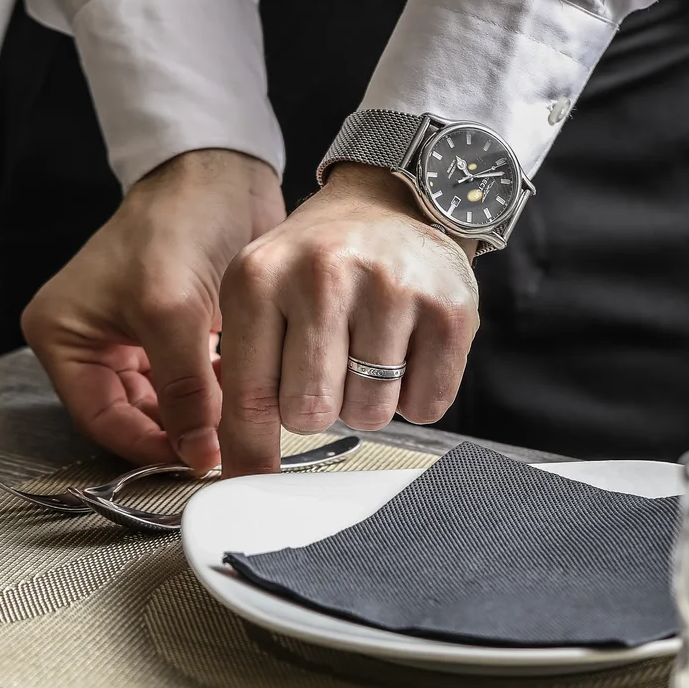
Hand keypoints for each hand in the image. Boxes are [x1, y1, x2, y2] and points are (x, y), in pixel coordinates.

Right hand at [21, 149, 285, 470]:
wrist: (222, 173)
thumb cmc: (176, 219)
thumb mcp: (171, 312)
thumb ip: (184, 390)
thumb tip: (198, 454)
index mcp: (63, 336)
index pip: (100, 419)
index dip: (148, 446)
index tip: (196, 461)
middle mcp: (93, 343)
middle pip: (133, 418)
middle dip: (179, 433)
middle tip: (224, 450)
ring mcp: (135, 340)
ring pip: (168, 406)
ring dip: (203, 415)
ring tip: (239, 419)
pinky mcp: (176, 335)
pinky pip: (194, 384)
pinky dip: (219, 393)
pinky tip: (245, 390)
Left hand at [217, 164, 478, 474]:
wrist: (390, 205)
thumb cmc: (319, 262)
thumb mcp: (260, 296)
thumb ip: (243, 376)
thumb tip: (239, 470)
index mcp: (261, 276)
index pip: (250, 395)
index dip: (250, 449)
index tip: (250, 482)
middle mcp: (324, 275)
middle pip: (311, 414)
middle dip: (318, 409)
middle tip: (328, 370)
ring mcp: (392, 289)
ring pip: (371, 414)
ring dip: (368, 401)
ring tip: (368, 351)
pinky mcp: (449, 309)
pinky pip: (427, 405)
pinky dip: (416, 395)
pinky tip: (406, 350)